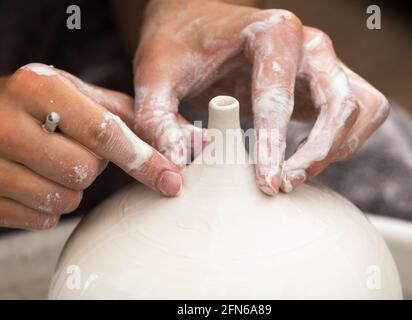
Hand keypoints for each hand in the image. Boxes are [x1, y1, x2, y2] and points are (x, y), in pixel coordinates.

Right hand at [0, 63, 181, 228]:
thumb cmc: (49, 108)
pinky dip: (50, 205)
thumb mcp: (88, 100)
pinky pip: (41, 218)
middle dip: (94, 166)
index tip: (172, 180)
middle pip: (85, 170)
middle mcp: (7, 122)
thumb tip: (198, 142)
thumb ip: (140, 121)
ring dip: (73, 187)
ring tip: (56, 162)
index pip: (104, 131)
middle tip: (78, 149)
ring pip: (64, 198)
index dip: (143, 159)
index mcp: (39, 87)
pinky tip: (38, 180)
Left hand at [133, 0, 388, 194]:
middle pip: (340, 104)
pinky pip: (360, 112)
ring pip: (360, 109)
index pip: (280, 95)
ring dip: (337, 148)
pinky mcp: (328, 79)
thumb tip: (178, 169)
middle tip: (283, 185)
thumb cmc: (180, 45)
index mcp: (271, 32)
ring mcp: (324, 60)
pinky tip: (310, 158)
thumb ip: (158, 121)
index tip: (266, 184)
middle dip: (317, 152)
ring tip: (296, 176)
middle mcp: (308, 44)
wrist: (200, 20)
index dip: (275, 145)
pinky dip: (346, 140)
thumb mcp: (154, 77)